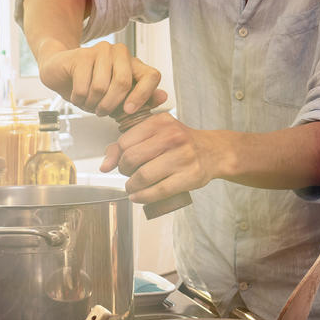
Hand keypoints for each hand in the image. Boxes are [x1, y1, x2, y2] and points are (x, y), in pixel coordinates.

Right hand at [39, 41, 166, 116]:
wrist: (62, 72)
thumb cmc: (93, 87)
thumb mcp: (120, 100)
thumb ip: (141, 100)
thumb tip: (164, 96)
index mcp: (135, 63)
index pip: (152, 76)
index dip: (143, 96)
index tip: (129, 111)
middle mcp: (121, 53)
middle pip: (123, 83)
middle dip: (110, 105)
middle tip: (101, 112)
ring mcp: (102, 50)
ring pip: (101, 87)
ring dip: (92, 103)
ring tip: (89, 103)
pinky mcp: (82, 54)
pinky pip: (84, 86)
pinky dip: (79, 99)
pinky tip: (77, 96)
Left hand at [100, 114, 221, 204]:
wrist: (214, 151)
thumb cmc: (181, 143)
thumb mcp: (157, 133)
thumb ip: (128, 143)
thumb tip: (104, 165)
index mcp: (161, 122)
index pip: (125, 141)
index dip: (118, 156)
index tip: (122, 163)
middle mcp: (172, 136)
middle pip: (131, 159)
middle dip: (124, 172)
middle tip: (127, 175)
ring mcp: (182, 157)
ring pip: (143, 176)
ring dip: (131, 187)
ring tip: (133, 187)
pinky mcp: (189, 176)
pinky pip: (158, 190)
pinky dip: (143, 197)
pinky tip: (139, 196)